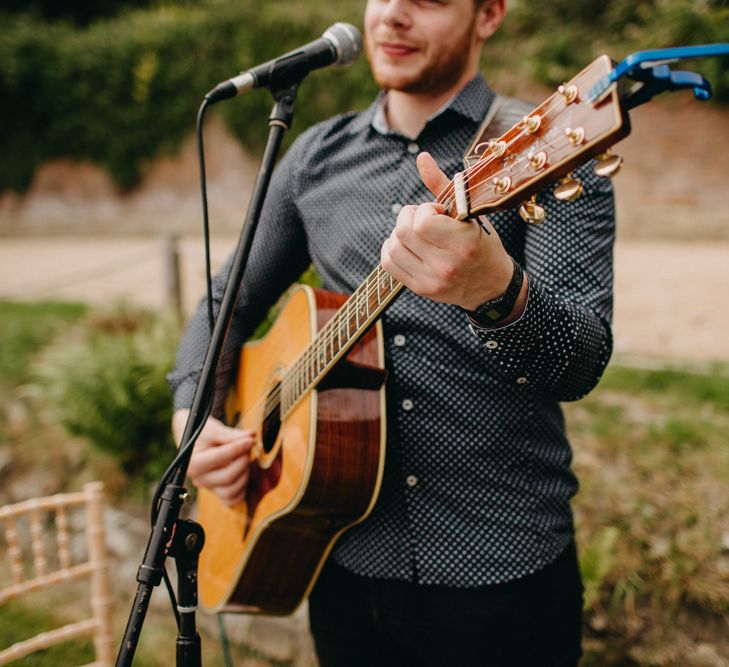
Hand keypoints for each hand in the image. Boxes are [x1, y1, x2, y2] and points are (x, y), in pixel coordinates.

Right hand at [172, 409, 254, 506]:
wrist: (198, 442)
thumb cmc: (204, 435)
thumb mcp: (214, 430)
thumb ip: (232, 435)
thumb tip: (251, 436)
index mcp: (193, 463)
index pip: (218, 458)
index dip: (237, 448)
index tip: (250, 440)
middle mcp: (199, 479)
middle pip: (227, 477)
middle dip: (242, 461)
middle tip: (248, 448)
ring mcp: (209, 488)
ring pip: (231, 491)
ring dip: (244, 474)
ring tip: (245, 459)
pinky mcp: (218, 493)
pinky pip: (233, 500)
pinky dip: (242, 489)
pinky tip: (244, 473)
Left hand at [380, 152, 515, 311]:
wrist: (491, 285)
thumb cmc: (482, 244)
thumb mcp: (470, 214)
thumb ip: (443, 185)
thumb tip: (421, 157)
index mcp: (463, 243)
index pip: (422, 222)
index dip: (425, 210)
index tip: (438, 212)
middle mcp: (446, 265)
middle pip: (402, 232)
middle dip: (409, 217)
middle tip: (424, 219)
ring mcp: (431, 280)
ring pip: (392, 247)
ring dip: (399, 233)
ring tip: (416, 233)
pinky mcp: (420, 288)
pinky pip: (388, 264)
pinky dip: (391, 248)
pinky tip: (405, 244)